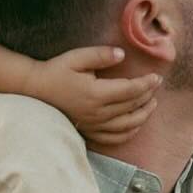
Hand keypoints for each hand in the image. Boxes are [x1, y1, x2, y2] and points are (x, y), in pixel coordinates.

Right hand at [26, 47, 161, 146]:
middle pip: (132, 107)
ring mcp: (94, 125)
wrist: (35, 89)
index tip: (157, 77)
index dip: (147, 84)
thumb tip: (122, 55)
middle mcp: (98, 113)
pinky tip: (136, 125)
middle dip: (148, 97)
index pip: (131, 90)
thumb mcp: (77, 57)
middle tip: (156, 87)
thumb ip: (101, 55)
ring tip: (152, 105)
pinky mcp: (89, 131)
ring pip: (127, 125)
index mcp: (96, 94)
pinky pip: (114, 138)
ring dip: (143, 115)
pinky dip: (129, 132)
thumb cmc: (56, 71)